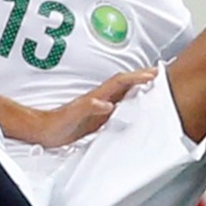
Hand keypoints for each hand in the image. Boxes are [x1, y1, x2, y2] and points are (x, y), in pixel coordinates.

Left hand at [36, 68, 155, 147]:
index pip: (120, 82)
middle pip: (125, 84)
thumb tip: (106, 104)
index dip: (136, 77)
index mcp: (97, 97)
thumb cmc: (56, 124)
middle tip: (160, 74)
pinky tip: (136, 109)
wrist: (44, 131)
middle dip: (142, 77)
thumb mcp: (73, 116)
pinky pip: (120, 106)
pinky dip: (131, 104)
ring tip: (155, 86)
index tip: (152, 75)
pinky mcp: (99, 117)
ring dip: (139, 88)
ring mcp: (100, 108)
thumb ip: (88, 108)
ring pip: (124, 94)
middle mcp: (100, 100)